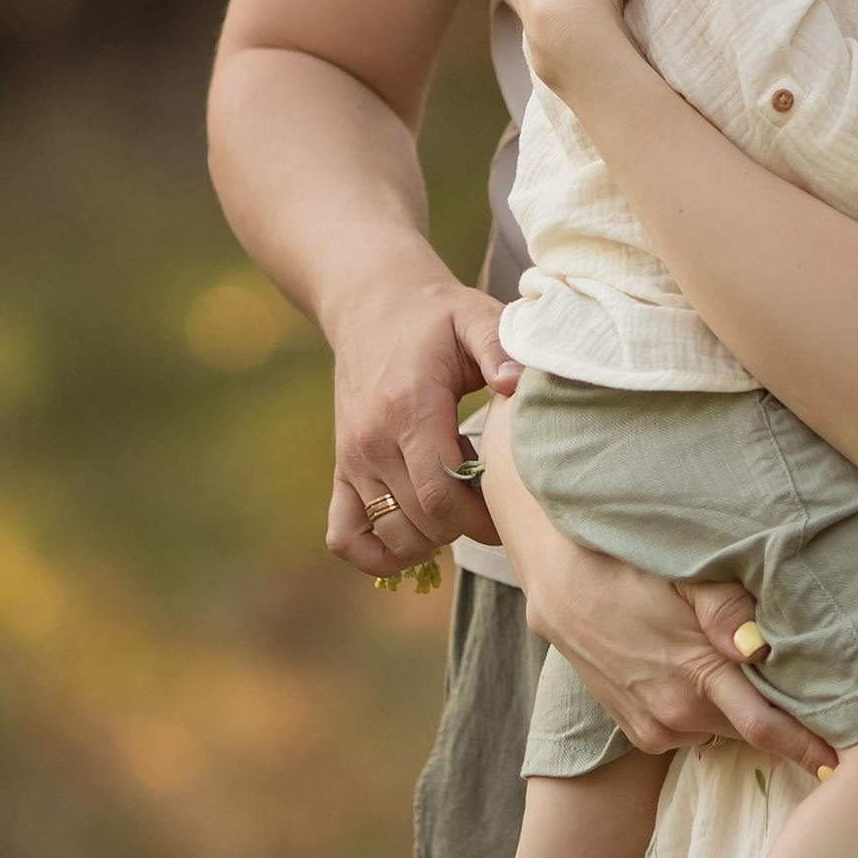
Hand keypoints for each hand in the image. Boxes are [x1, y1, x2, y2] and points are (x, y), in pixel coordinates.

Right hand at [323, 269, 520, 579]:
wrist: (373, 302)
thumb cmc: (436, 316)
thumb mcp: (474, 315)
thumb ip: (499, 346)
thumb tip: (515, 385)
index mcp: (409, 408)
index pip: (441, 494)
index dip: (481, 518)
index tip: (510, 508)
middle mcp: (372, 441)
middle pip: (422, 521)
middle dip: (466, 528)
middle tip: (492, 503)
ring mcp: (352, 459)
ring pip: (391, 535)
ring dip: (433, 538)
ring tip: (459, 504)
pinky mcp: (342, 469)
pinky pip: (344, 537)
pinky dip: (377, 554)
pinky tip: (416, 537)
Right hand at [518, 531, 838, 773]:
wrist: (564, 589)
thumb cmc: (634, 569)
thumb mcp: (685, 577)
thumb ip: (727, 611)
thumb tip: (762, 646)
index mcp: (698, 674)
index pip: (768, 726)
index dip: (808, 747)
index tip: (843, 765)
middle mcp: (679, 713)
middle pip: (753, 730)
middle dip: (788, 726)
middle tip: (824, 712)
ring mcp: (658, 729)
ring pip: (723, 729)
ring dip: (743, 713)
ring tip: (756, 680)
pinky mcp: (642, 734)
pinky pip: (694, 731)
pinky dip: (710, 713)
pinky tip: (705, 680)